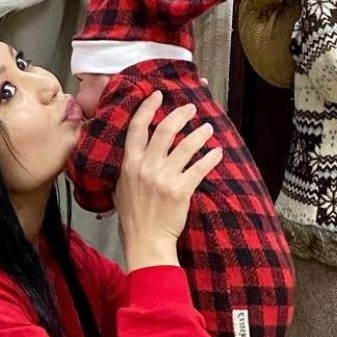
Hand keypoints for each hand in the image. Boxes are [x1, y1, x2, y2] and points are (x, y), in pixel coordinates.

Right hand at [114, 92, 222, 270]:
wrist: (145, 240)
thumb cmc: (133, 216)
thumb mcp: (119, 187)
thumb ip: (126, 166)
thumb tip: (132, 150)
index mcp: (129, 163)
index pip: (137, 128)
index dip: (147, 108)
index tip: (157, 95)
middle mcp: (145, 167)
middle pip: (164, 131)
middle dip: (179, 115)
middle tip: (191, 107)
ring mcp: (163, 178)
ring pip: (185, 147)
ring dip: (199, 134)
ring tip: (208, 128)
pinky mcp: (181, 190)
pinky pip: (199, 168)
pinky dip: (211, 158)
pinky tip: (218, 152)